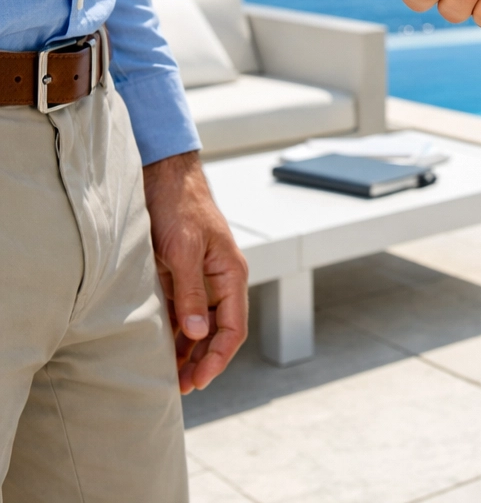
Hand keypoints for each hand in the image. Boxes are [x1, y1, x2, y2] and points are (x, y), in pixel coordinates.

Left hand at [143, 150, 248, 393]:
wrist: (164, 177)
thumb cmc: (178, 207)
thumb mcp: (183, 250)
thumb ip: (189, 293)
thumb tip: (196, 334)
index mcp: (231, 273)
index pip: (234, 326)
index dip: (218, 357)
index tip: (198, 381)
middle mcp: (220, 279)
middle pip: (220, 331)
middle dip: (205, 361)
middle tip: (182, 388)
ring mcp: (201, 278)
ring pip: (202, 326)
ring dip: (191, 352)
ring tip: (172, 377)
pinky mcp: (182, 275)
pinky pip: (184, 312)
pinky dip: (177, 334)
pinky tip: (162, 349)